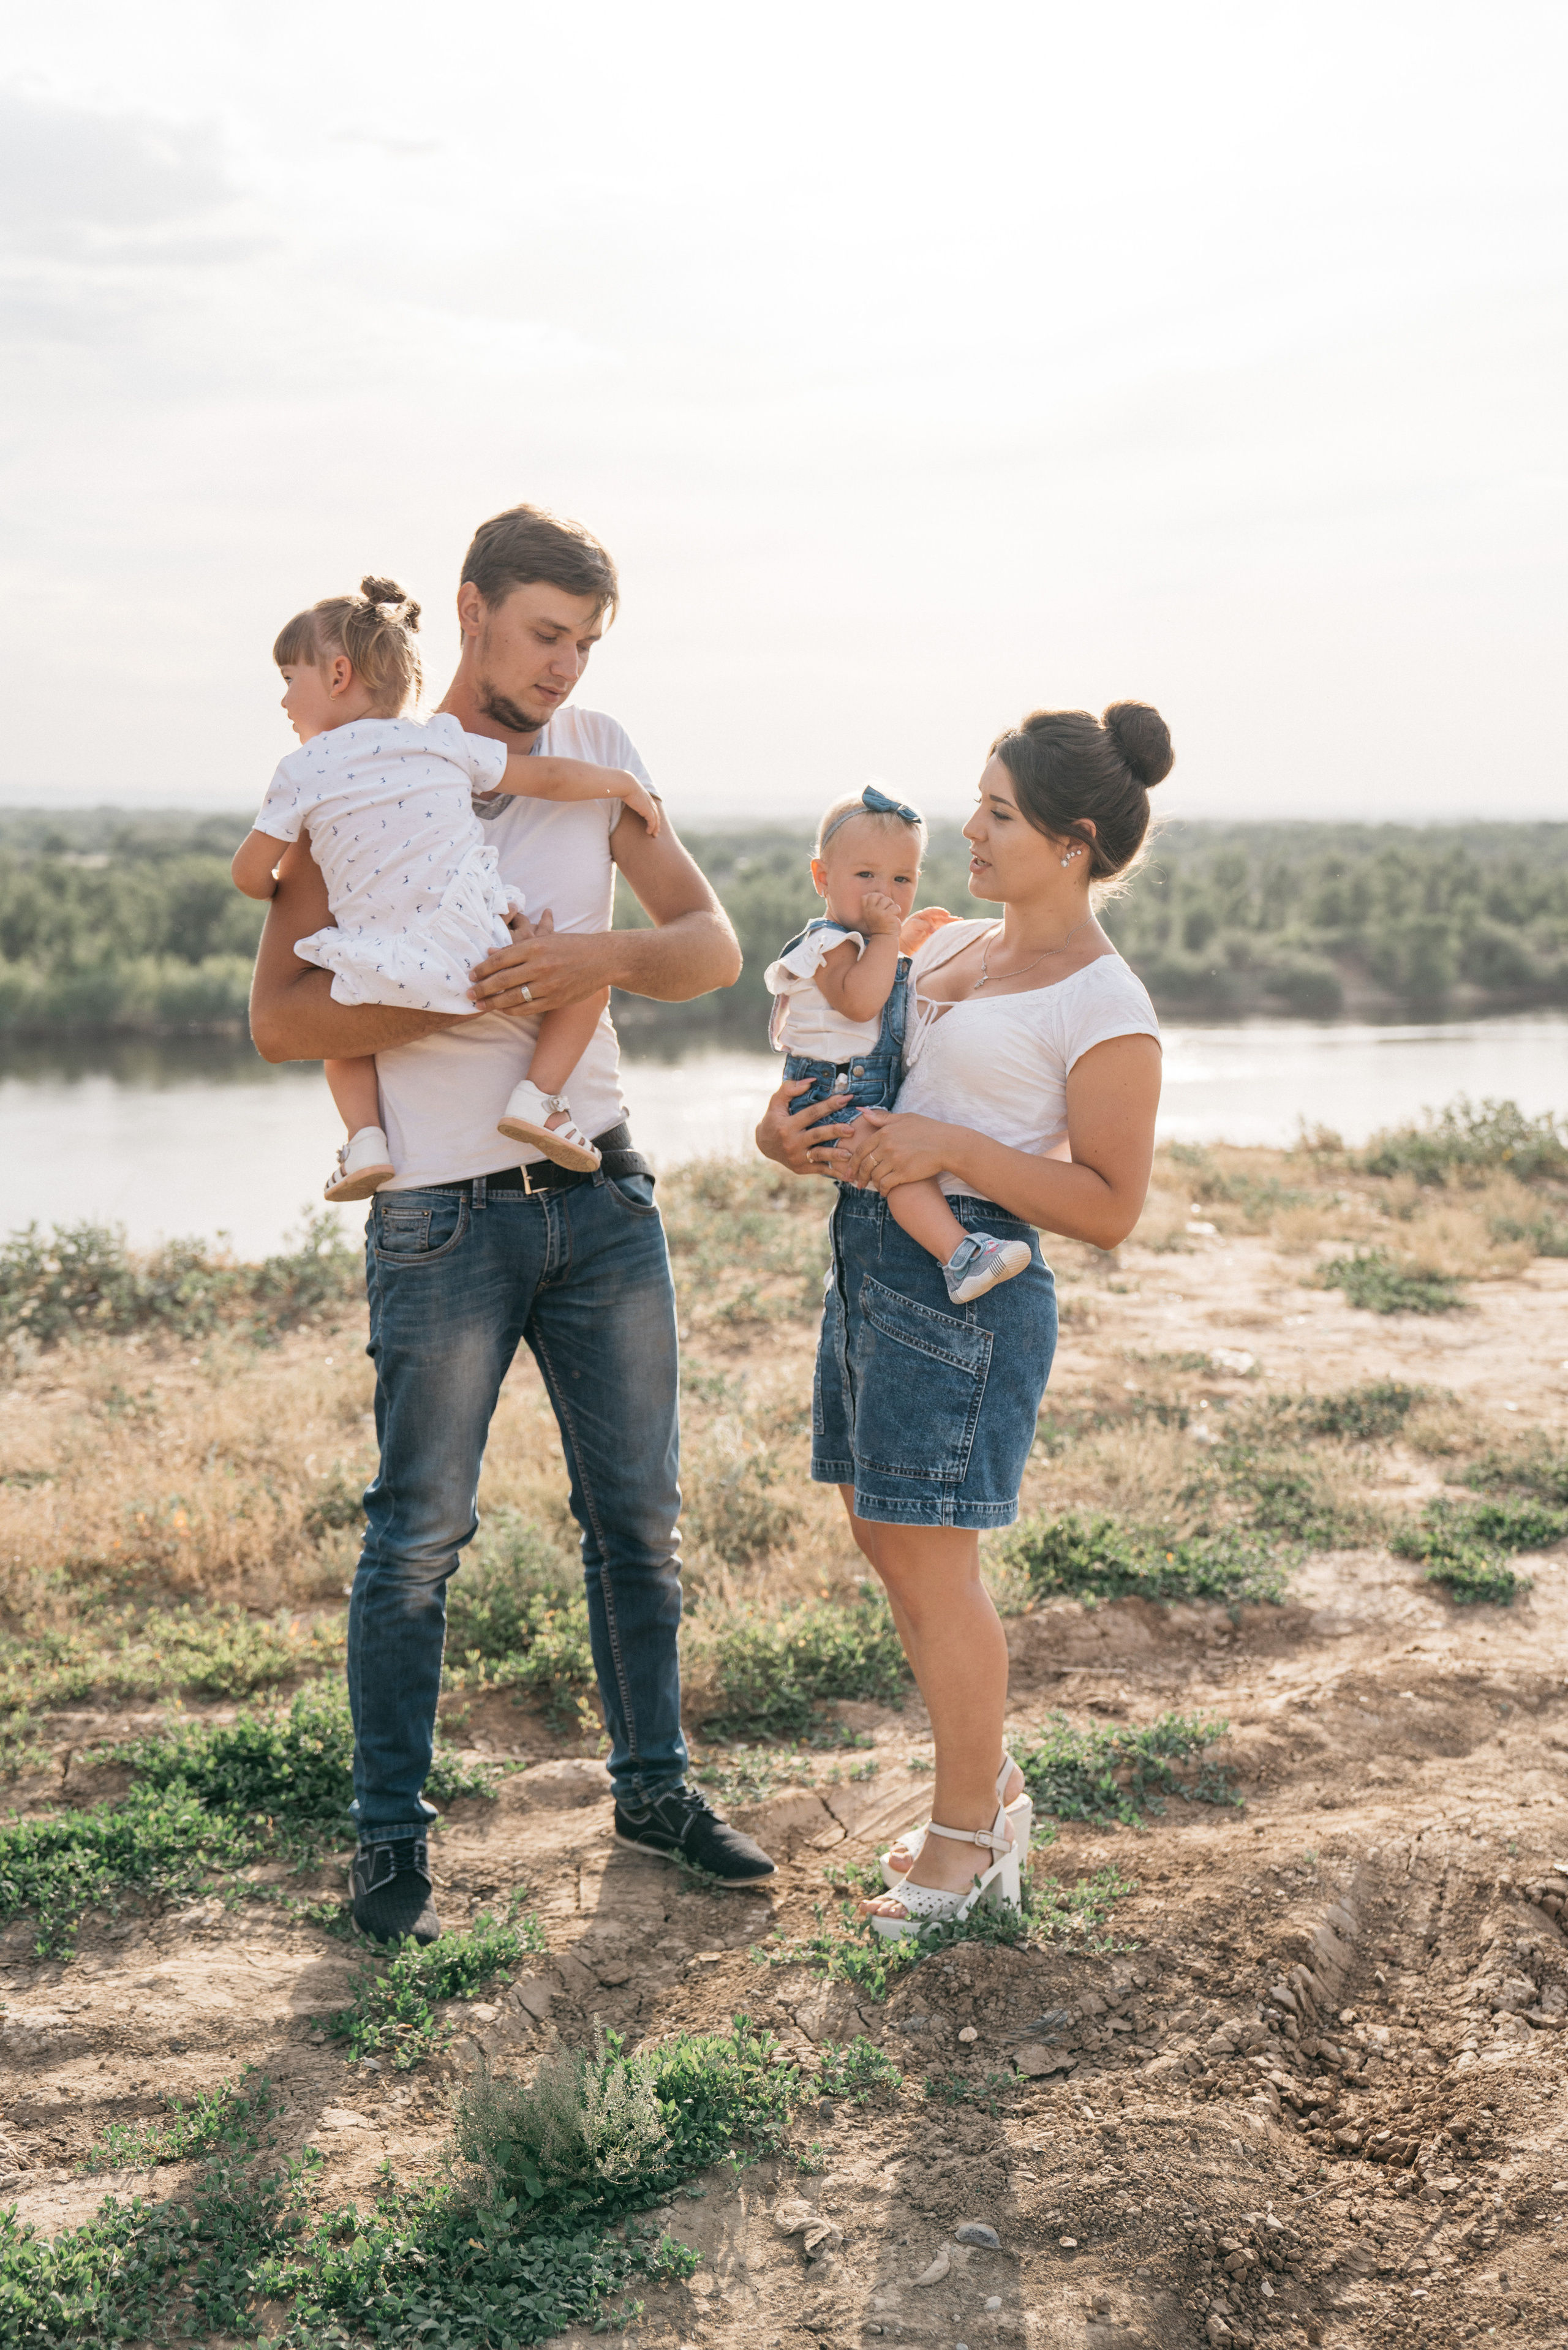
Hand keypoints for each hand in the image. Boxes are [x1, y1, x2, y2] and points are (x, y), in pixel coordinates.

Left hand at [468, 908, 611, 1013]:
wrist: (602, 959)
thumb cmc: (571, 946)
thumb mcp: (546, 939)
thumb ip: (518, 947)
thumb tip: (489, 952)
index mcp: (535, 946)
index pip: (500, 959)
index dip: (482, 969)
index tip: (471, 975)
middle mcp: (540, 966)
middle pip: (502, 980)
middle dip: (481, 988)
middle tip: (469, 994)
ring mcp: (548, 985)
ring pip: (512, 997)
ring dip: (492, 1003)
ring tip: (480, 1005)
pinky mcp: (555, 999)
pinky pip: (527, 1008)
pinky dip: (512, 1010)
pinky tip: (503, 1009)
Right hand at [618, 774, 661, 837]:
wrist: (626, 784)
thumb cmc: (623, 786)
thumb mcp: (627, 791)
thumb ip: (627, 795)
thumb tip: (620, 796)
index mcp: (646, 796)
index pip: (653, 807)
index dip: (654, 815)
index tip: (653, 821)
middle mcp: (649, 801)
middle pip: (656, 814)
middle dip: (657, 823)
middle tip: (656, 831)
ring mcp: (649, 806)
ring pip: (655, 819)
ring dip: (655, 828)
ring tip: (654, 835)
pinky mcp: (647, 811)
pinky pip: (652, 821)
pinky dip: (651, 827)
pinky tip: (648, 832)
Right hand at [754, 1076, 856, 1176]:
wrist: (764, 1145)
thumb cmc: (774, 1119)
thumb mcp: (776, 1102)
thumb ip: (790, 1089)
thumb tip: (811, 1081)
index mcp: (787, 1125)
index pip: (811, 1113)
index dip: (829, 1105)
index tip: (846, 1098)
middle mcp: (791, 1143)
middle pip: (817, 1135)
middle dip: (835, 1132)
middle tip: (852, 1129)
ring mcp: (796, 1158)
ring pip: (819, 1156)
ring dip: (835, 1155)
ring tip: (850, 1154)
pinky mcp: (801, 1169)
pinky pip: (820, 1170)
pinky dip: (834, 1171)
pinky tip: (848, 1172)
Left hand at [833, 1105, 956, 1192]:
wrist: (948, 1145)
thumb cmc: (928, 1130)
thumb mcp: (905, 1118)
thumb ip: (882, 1118)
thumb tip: (861, 1112)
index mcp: (884, 1133)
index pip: (860, 1150)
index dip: (852, 1162)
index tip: (849, 1171)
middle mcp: (887, 1146)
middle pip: (864, 1165)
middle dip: (857, 1176)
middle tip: (856, 1183)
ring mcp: (895, 1160)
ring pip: (874, 1176)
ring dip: (871, 1184)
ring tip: (872, 1187)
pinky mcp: (904, 1173)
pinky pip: (885, 1185)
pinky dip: (883, 1190)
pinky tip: (885, 1192)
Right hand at [857, 889, 904, 935]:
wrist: (884, 939)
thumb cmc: (880, 927)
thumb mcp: (872, 916)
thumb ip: (873, 906)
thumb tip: (879, 894)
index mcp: (865, 911)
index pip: (866, 897)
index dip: (874, 897)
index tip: (879, 904)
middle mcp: (870, 911)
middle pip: (876, 895)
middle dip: (883, 899)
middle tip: (887, 907)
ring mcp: (878, 913)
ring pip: (887, 899)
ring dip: (891, 905)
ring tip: (891, 913)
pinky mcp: (887, 916)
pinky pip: (895, 906)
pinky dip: (897, 910)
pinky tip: (895, 917)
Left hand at [899, 905, 957, 951]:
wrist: (905, 944)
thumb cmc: (907, 933)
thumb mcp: (913, 925)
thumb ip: (923, 925)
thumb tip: (934, 929)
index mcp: (923, 915)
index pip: (933, 911)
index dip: (940, 912)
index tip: (946, 914)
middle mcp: (929, 920)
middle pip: (941, 917)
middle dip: (950, 918)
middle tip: (959, 919)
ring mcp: (932, 927)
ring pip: (944, 923)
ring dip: (951, 923)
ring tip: (961, 922)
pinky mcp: (934, 934)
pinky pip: (943, 930)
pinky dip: (949, 929)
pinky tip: (955, 930)